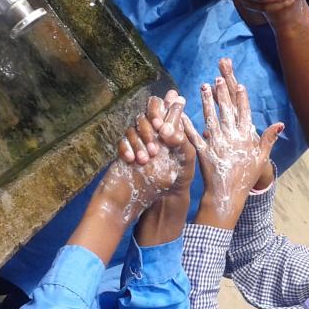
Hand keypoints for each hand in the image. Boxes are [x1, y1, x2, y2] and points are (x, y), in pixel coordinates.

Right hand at [100, 95, 191, 223]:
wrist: (158, 202)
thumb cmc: (177, 179)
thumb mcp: (185, 160)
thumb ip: (181, 141)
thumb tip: (166, 128)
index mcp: (170, 129)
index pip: (164, 105)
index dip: (162, 107)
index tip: (162, 124)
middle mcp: (154, 132)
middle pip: (145, 113)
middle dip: (148, 126)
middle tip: (155, 139)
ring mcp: (139, 141)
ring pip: (133, 127)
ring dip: (140, 141)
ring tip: (148, 159)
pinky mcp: (127, 151)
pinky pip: (122, 141)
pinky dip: (127, 149)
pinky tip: (133, 161)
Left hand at [185, 59, 282, 227]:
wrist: (228, 195)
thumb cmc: (246, 177)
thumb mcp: (262, 158)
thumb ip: (269, 139)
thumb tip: (280, 123)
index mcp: (245, 138)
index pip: (244, 114)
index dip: (242, 99)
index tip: (239, 84)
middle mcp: (231, 138)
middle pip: (226, 111)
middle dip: (222, 93)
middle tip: (218, 78)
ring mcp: (216, 144)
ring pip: (210, 118)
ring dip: (206, 102)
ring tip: (203, 86)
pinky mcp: (203, 152)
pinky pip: (194, 135)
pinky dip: (187, 124)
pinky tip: (182, 112)